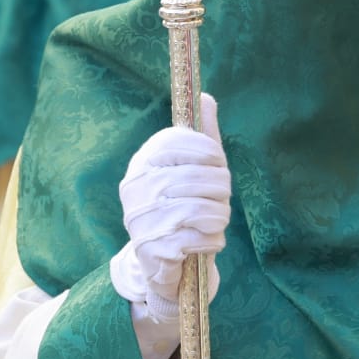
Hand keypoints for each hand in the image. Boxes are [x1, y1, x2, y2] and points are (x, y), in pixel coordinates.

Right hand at [110, 94, 229, 328]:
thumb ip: (201, 135)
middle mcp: (136, 186)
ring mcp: (141, 218)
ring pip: (201, 207)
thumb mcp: (192, 168)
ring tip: (217, 220)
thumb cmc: (183, 206)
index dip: (210, 153)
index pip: (182, 142)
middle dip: (221, 190)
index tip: (218, 164)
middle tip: (221, 199)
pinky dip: (212, 240)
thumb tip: (205, 97)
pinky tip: (208, 240)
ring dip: (220, 216)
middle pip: (199, 176)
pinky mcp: (152, 249)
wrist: (164, 262)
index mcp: (144, 160)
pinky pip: (197, 237)